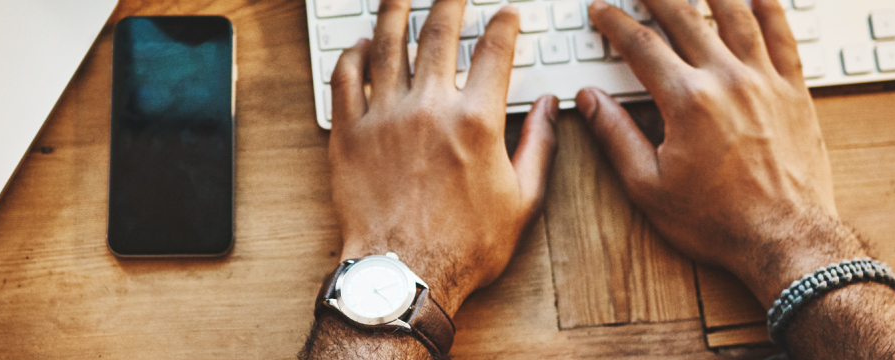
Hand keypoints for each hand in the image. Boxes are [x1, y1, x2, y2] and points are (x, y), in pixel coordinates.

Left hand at [327, 0, 558, 315]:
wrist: (405, 275)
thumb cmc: (464, 247)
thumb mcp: (523, 200)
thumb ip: (538, 145)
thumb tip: (549, 107)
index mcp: (476, 120)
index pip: (495, 50)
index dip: (504, 24)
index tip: (506, 14)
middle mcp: (428, 108)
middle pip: (438, 32)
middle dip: (449, 1)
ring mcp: (384, 117)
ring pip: (386, 44)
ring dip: (394, 11)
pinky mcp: (349, 134)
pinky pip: (346, 79)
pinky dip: (352, 55)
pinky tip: (360, 45)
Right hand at [579, 0, 864, 301]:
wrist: (784, 239)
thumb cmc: (718, 221)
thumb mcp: (648, 186)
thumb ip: (616, 136)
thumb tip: (589, 101)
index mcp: (687, 101)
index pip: (641, 45)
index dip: (615, 23)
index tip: (602, 11)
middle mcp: (728, 81)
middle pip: (686, 18)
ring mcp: (765, 82)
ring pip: (736, 15)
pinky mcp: (794, 93)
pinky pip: (783, 37)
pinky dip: (769, 10)